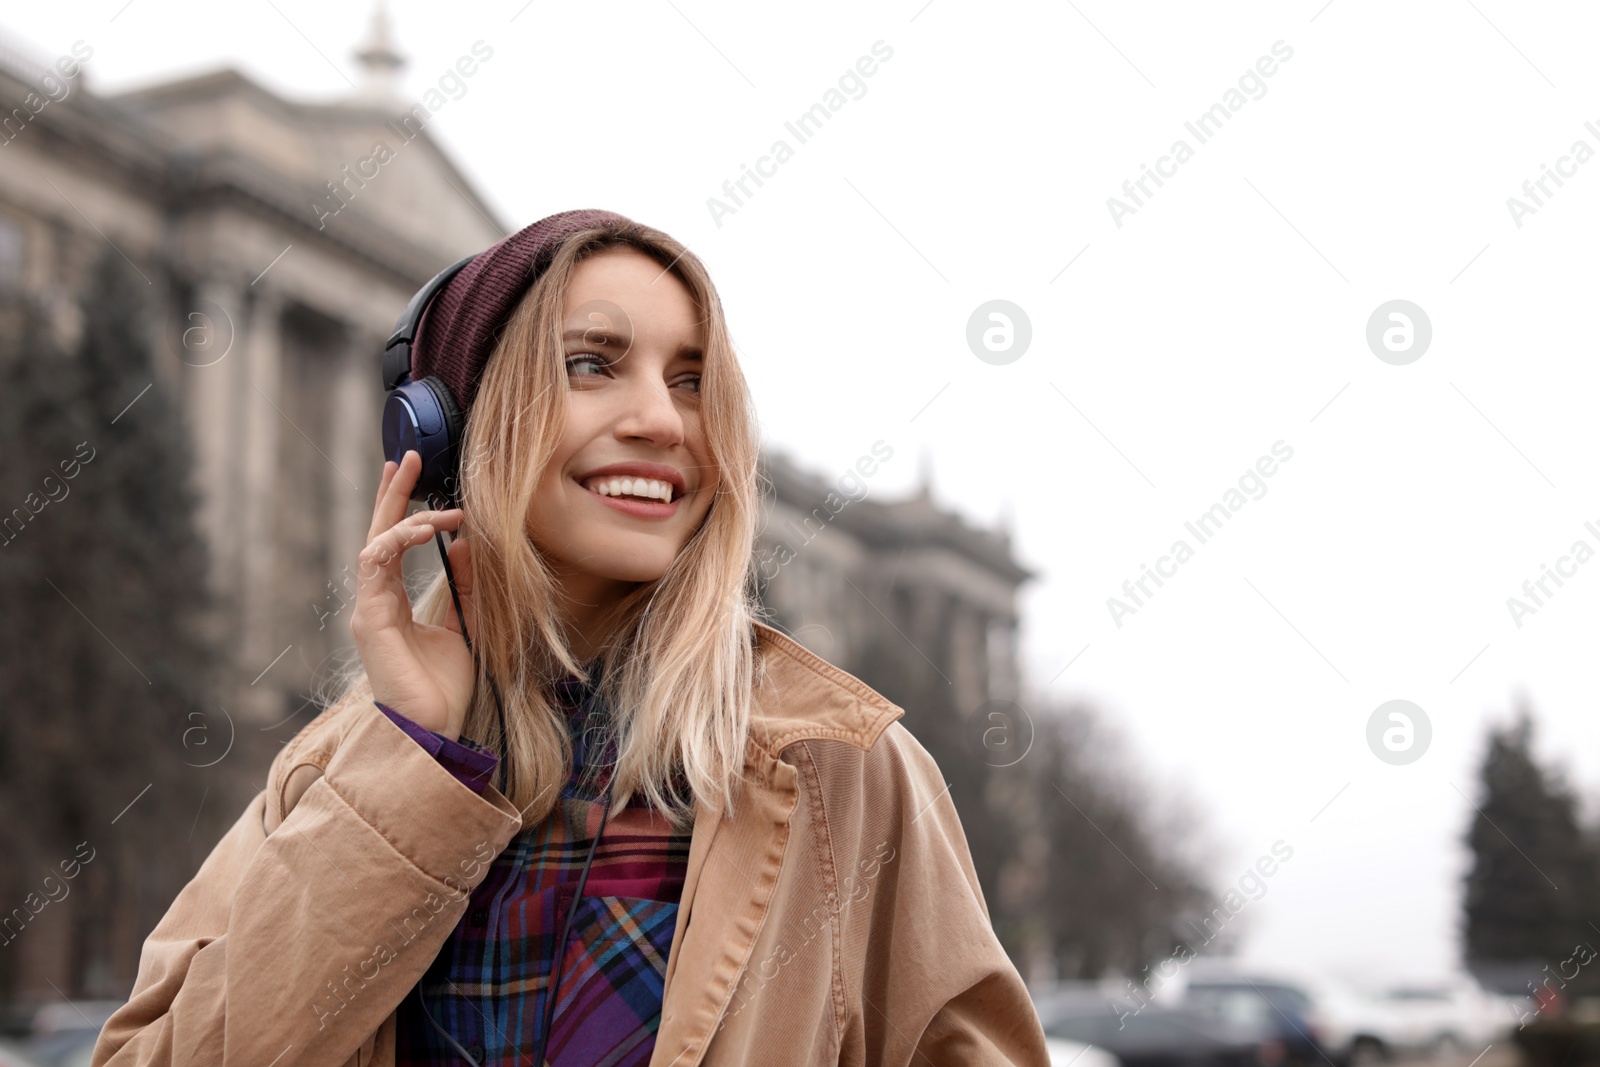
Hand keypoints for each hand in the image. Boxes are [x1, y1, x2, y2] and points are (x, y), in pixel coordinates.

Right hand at [350, 450, 477, 740]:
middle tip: (407, 458)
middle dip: (391, 495)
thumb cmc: (445, 686)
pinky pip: (375, 566)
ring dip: (402, 517)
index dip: (402, 508)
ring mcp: (368, 610)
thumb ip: (463, 587)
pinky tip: (423, 529)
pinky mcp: (369, 620)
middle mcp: (376, 601)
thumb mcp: (465, 625)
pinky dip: (397, 542)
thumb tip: (466, 544)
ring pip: (374, 545)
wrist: (434, 728)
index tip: (418, 477)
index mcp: (393, 601)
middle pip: (377, 535)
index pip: (392, 544)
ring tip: (437, 506)